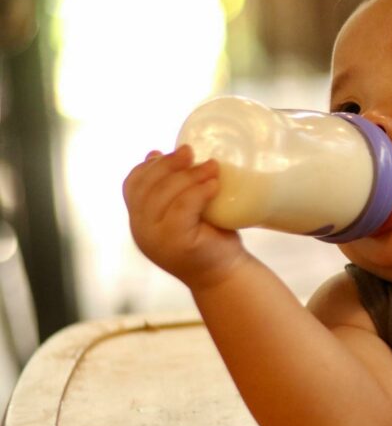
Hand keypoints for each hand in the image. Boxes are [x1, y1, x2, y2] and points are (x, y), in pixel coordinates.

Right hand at [123, 145, 249, 289]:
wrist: (225, 274)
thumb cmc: (210, 237)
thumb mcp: (186, 209)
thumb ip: (171, 188)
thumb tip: (155, 153)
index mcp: (140, 219)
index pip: (132, 185)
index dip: (150, 165)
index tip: (172, 151)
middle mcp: (141, 229)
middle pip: (148, 187)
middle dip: (169, 164)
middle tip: (192, 151)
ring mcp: (156, 238)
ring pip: (165, 195)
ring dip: (189, 176)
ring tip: (212, 166)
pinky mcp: (176, 243)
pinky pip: (182, 209)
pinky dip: (198, 192)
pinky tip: (214, 184)